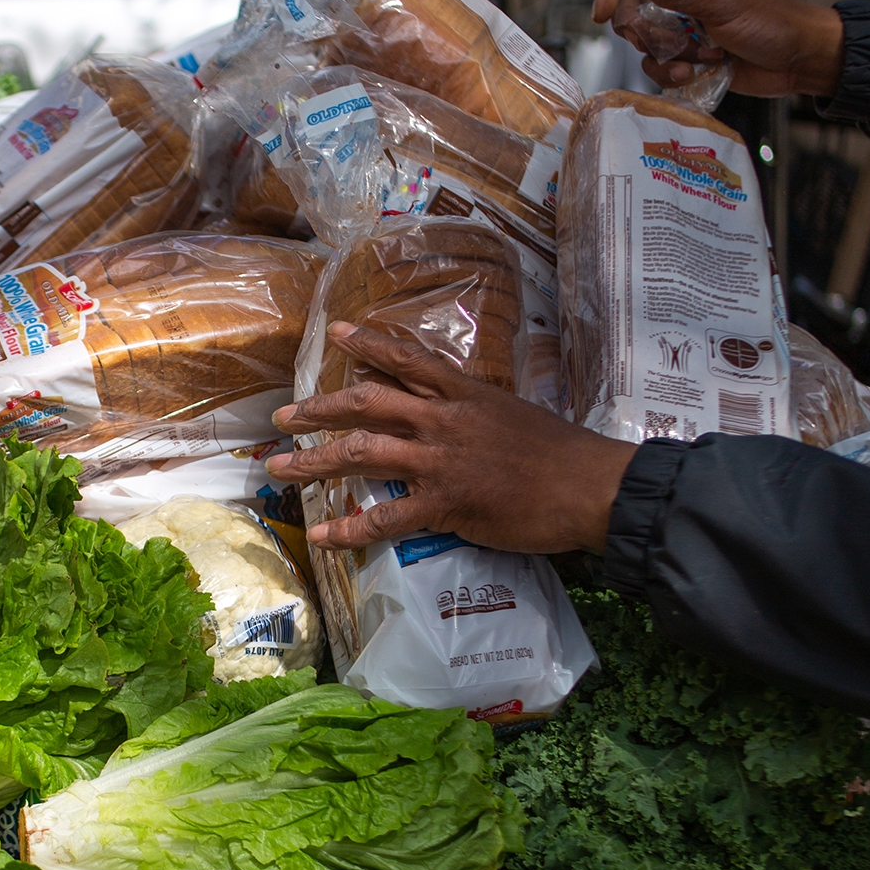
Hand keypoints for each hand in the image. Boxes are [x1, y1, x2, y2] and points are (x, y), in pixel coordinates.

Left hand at [267, 324, 635, 553]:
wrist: (589, 486)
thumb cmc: (560, 453)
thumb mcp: (512, 413)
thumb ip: (472, 411)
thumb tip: (445, 411)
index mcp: (462, 393)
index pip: (405, 358)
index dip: (367, 343)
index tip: (334, 332)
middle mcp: (443, 420)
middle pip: (366, 404)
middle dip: (318, 409)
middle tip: (282, 417)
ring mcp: (440, 461)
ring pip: (363, 455)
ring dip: (315, 462)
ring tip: (280, 470)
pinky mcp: (446, 504)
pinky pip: (386, 517)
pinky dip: (351, 529)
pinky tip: (325, 537)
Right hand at [591, 0, 843, 98]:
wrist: (797, 58)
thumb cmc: (771, 20)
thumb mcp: (723, 2)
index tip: (602, 15)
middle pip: (629, 4)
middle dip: (643, 29)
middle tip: (669, 39)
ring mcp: (681, 21)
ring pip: (642, 38)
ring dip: (664, 53)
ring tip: (700, 55)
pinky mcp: (685, 51)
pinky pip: (656, 64)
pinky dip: (669, 72)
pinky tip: (693, 73)